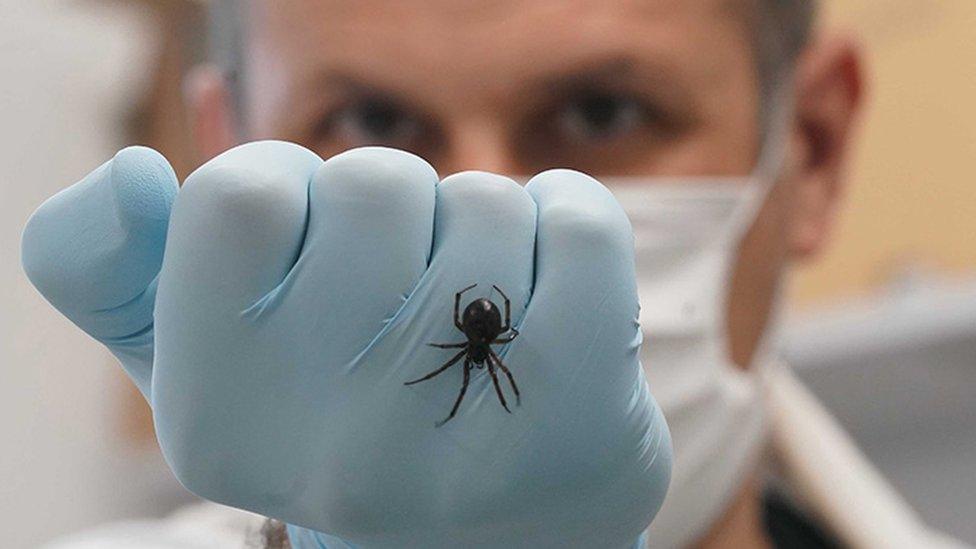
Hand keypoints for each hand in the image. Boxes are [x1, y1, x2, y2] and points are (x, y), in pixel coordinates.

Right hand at [22, 141, 670, 548]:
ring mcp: (468, 437)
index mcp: (224, 416)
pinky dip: (568, 220)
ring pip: (484, 201)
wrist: (497, 540)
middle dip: (400, 207)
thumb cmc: (348, 425)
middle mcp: (337, 446)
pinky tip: (550, 288)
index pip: (239, 196)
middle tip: (408, 284)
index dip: (292, 189)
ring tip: (478, 314)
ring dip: (485, 228)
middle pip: (374, 186)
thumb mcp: (218, 367)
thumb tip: (133, 175)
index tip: (316, 243)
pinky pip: (581, 222)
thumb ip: (127, 279)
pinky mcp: (586, 414)